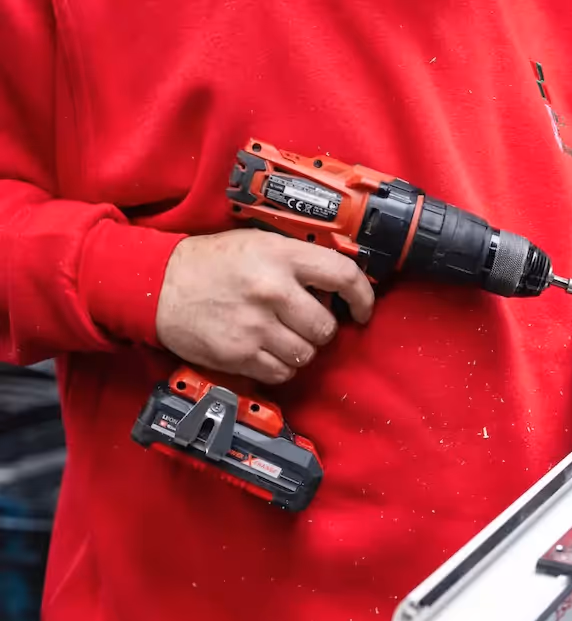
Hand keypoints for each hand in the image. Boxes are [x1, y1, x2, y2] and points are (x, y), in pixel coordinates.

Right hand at [156, 229, 373, 384]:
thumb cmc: (213, 264)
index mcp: (281, 257)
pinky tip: (263, 349)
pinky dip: (279, 367)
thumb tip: (339, 288)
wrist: (158, 284)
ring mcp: (256, 326)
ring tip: (278, 335)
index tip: (362, 310)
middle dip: (319, 329)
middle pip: (326, 328)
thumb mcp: (259, 245)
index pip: (344, 277)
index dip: (363, 297)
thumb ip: (299, 262)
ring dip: (299, 350)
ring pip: (306, 355)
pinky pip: (282, 373)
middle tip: (300, 321)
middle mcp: (272, 291)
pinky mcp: (239, 354)